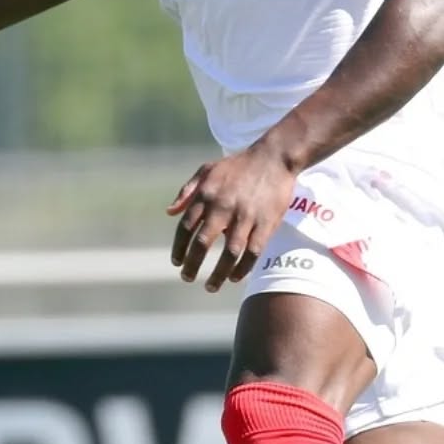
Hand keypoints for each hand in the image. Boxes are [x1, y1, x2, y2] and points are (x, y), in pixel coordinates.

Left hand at [166, 146, 296, 291]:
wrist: (274, 157)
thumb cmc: (238, 165)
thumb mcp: (207, 170)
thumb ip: (187, 191)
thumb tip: (169, 212)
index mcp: (207, 195)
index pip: (186, 227)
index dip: (179, 248)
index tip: (176, 262)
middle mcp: (224, 207)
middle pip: (203, 243)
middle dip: (192, 265)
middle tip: (186, 278)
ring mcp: (246, 216)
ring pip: (229, 253)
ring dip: (218, 274)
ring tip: (210, 286)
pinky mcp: (266, 223)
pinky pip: (252, 252)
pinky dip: (242, 268)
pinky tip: (234, 278)